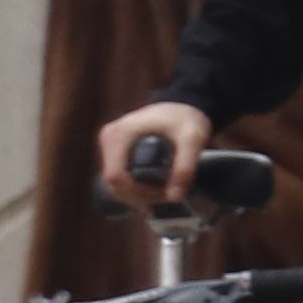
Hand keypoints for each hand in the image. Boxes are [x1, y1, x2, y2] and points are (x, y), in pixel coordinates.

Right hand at [101, 102, 215, 209]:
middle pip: (115, 184)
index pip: (116, 176)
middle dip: (140, 197)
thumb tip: (175, 198)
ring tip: (164, 193)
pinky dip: (135, 189)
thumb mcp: (192, 139)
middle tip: (168, 195)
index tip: (164, 194)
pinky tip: (154, 191)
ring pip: (116, 184)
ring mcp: (110, 145)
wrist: (183, 104)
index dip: (139, 193)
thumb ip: (185, 167)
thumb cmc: (185, 117)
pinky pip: (120, 178)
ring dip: (138, 196)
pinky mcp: (116, 151)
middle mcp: (110, 138)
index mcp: (120, 134)